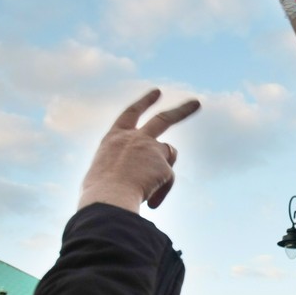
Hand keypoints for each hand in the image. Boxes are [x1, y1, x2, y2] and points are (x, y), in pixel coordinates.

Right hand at [79, 89, 200, 212]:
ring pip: (169, 153)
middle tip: (196, 103)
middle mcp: (134, 138)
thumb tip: (143, 179)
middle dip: (182, 111)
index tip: (157, 92)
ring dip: (165, 168)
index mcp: (114, 138)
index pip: (130, 114)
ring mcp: (151, 149)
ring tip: (147, 186)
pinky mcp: (164, 165)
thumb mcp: (104, 174)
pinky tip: (149, 202)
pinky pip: (167, 180)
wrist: (107, 199)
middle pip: (163, 119)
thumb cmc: (99, 194)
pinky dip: (160, 191)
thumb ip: (123, 169)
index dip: (144, 103)